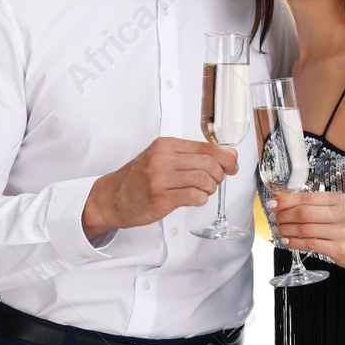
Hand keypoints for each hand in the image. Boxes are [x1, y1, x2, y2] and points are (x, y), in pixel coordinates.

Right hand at [84, 138, 237, 237]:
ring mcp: (160, 178)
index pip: (205, 147)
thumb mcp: (160, 157)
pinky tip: (195, 199)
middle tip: (215, 181)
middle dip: (219, 175)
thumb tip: (224, 155)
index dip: (225, 157)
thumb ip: (189, 155)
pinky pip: (194, 196)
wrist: (113, 197)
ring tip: (204, 191)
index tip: (232, 165)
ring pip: (204, 179)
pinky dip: (201, 199)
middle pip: (208, 163)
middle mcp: (162, 158)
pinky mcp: (161, 198)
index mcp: (165, 145)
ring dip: (210, 188)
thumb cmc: (138, 178)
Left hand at [265, 190, 344, 267]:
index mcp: (338, 200)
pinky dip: (294, 243)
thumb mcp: (334, 210)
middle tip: (273, 218)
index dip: (286, 200)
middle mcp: (340, 214)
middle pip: (304, 213)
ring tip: (278, 230)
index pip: (307, 198)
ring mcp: (340, 232)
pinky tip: (287, 241)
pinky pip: (310, 244)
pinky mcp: (338, 249)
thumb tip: (282, 200)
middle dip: (284, 215)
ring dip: (286, 229)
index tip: (272, 203)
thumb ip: (313, 205)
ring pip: (305, 229)